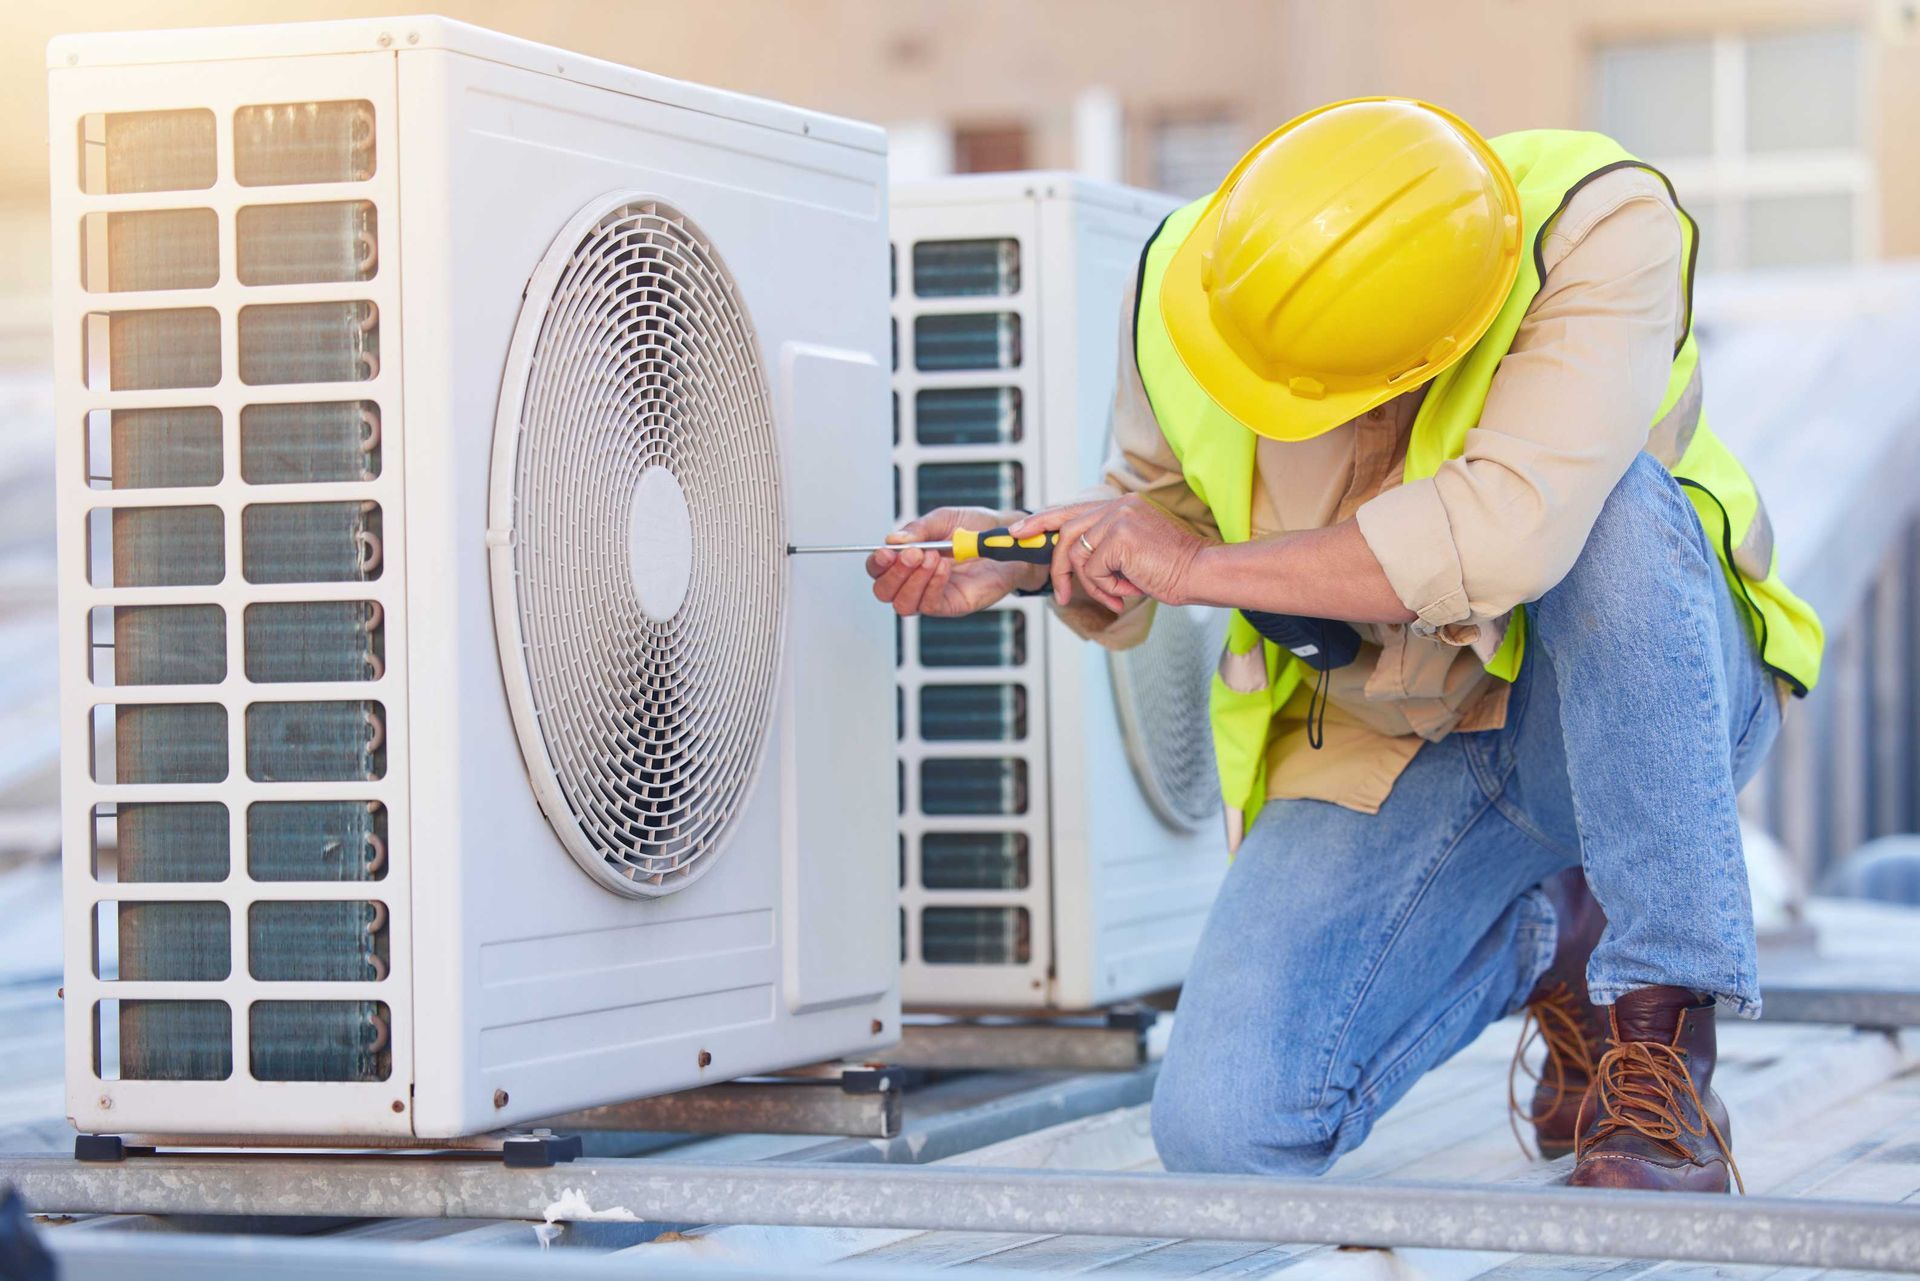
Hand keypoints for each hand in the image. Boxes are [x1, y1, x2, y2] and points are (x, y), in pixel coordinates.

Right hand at [866, 507, 1041, 616]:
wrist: (1007, 538)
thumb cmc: (975, 527)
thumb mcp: (943, 519)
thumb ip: (919, 529)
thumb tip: (893, 540)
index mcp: (907, 558)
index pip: (878, 569)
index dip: (877, 563)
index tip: (887, 551)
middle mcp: (915, 580)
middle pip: (884, 591)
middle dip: (894, 573)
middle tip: (914, 553)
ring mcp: (932, 595)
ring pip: (903, 604)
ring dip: (913, 581)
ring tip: (933, 557)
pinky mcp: (951, 604)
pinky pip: (930, 604)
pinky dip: (933, 585)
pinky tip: (944, 567)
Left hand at [1011, 495, 1208, 610]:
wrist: (1200, 572)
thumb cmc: (1171, 569)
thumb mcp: (1131, 555)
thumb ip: (1104, 549)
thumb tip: (1071, 563)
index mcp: (1121, 505)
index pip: (1072, 509)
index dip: (1042, 520)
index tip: (1019, 532)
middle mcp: (1117, 505)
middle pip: (1066, 531)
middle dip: (1057, 566)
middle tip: (1060, 594)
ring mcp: (1117, 518)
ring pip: (1078, 555)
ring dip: (1092, 584)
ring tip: (1115, 594)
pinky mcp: (1118, 536)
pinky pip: (1092, 569)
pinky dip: (1105, 587)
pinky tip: (1127, 589)